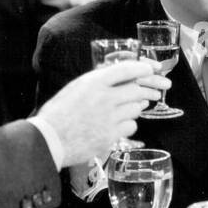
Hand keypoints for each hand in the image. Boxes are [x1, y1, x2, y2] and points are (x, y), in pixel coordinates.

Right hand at [37, 60, 168, 166]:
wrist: (48, 139)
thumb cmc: (58, 113)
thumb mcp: (76, 88)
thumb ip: (98, 82)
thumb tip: (122, 78)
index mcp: (92, 83)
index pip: (125, 69)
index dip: (143, 67)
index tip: (153, 68)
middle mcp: (103, 98)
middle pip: (136, 89)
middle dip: (151, 89)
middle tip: (159, 90)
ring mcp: (108, 118)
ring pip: (136, 108)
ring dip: (138, 106)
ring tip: (138, 105)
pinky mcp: (110, 136)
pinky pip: (131, 126)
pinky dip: (129, 124)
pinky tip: (121, 124)